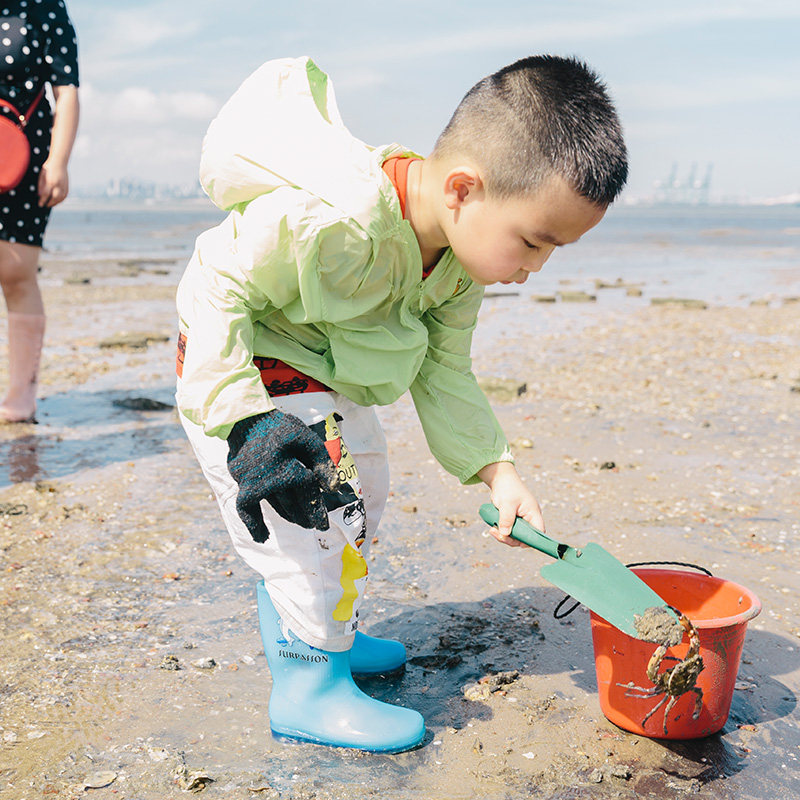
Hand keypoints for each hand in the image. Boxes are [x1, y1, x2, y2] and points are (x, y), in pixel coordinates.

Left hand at [37, 159, 68, 207]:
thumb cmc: (48, 167)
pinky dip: (61, 199)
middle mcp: (58, 185)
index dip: (42, 200)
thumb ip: (41, 186)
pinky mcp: (67, 186)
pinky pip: (65, 196)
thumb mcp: (42, 176)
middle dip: (50, 203)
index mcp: (51, 182)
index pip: (46, 195)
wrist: (59, 162)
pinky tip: (57, 200)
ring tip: (51, 204)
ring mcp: (64, 186)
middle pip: (55, 198)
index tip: (40, 204)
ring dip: (56, 203)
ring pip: (61, 198)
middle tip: (45, 205)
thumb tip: (40, 195)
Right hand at [227, 410, 339, 541]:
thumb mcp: (305, 437)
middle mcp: (272, 480)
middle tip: (314, 526)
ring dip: (289, 517)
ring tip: (299, 522)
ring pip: (276, 507)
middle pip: (293, 506)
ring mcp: (255, 484)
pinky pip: (247, 510)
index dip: (318, 511)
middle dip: (306, 517)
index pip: (309, 496)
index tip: (323, 525)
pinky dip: (255, 525)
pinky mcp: (242, 484)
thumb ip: (321, 461)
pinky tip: (263, 537)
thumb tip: (333, 488)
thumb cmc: (279, 427)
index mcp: (291, 469)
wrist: (246, 419)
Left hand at [477, 461, 544, 547]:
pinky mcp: (513, 519)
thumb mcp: (506, 503)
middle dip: (511, 538)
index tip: (517, 542)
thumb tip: (505, 534)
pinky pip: (509, 530)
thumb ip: (506, 519)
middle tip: (498, 534)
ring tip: (492, 530)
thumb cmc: (507, 487)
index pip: (538, 532)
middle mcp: (529, 518)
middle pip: (525, 537)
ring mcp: (521, 519)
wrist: (500, 478)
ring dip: (504, 535)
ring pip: (515, 535)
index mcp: (533, 513)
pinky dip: (501, 531)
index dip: (531, 540)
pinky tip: (493, 527)